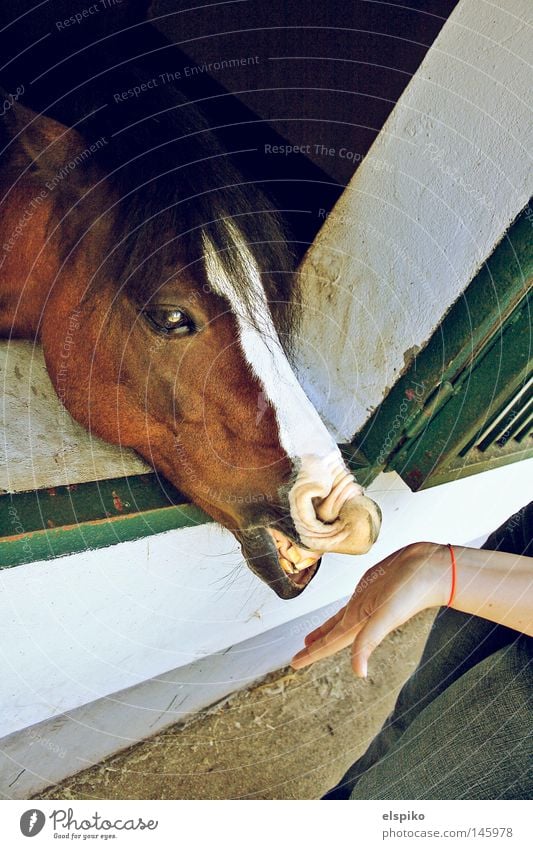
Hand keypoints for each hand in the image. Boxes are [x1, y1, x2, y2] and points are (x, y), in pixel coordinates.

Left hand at [291, 542, 449, 676]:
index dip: (311, 654)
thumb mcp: (385, 616)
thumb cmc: (412, 590)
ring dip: (326, 631)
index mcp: (360, 624)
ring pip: (339, 621)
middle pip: (331, 636)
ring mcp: (366, 601)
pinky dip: (342, 611)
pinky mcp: (371, 586)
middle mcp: (361, 615)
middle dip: (315, 646)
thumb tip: (358, 673)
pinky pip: (351, 603)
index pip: (329, 643)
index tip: (294, 664)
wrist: (431, 566)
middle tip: (298, 657)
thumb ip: (369, 642)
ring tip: (311, 638)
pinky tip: (342, 611)